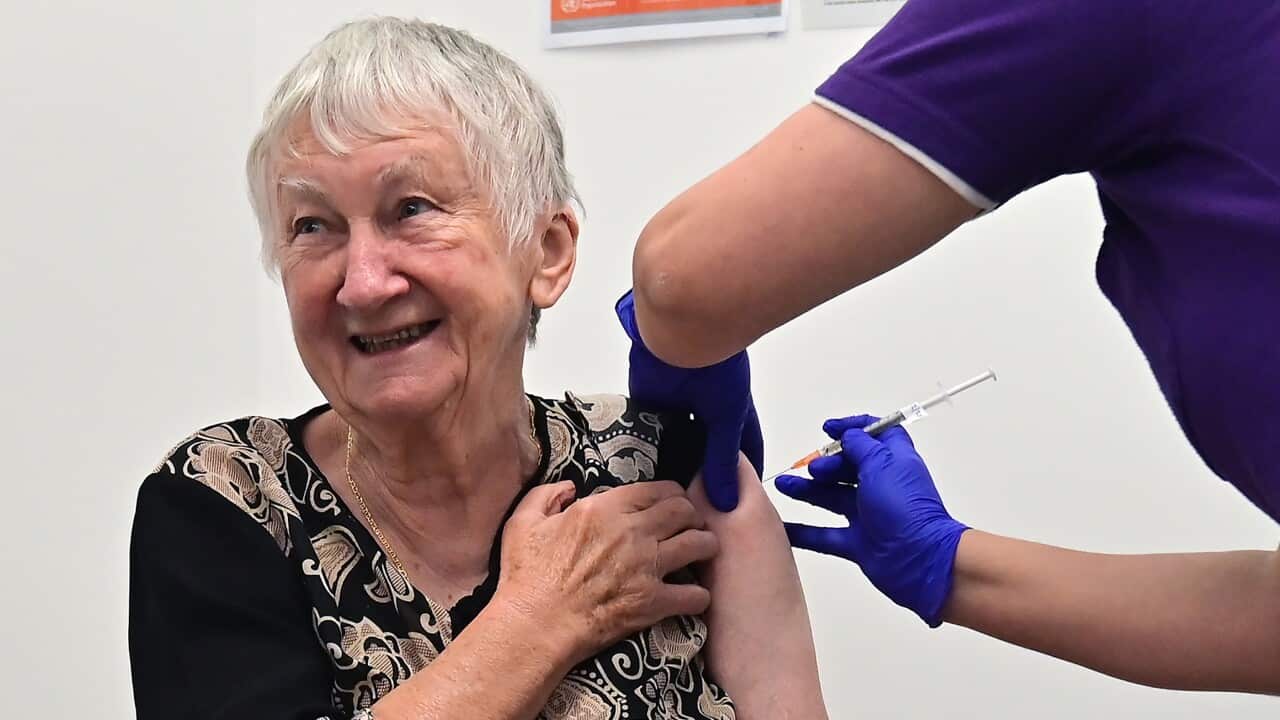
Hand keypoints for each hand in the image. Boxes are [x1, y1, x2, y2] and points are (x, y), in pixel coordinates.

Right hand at [495, 480, 718, 661]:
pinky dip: (699, 595)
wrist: (535, 625)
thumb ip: (546, 494)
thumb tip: (570, 486)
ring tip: (704, 550)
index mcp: (603, 509)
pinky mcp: (652, 602)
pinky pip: (695, 594)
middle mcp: (632, 533)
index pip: (657, 489)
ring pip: (699, 544)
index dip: (672, 493)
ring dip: (706, 546)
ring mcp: (646, 567)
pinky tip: (694, 596)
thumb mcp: (523, 522)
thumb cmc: (526, 575)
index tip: (673, 501)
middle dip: (694, 515)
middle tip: (693, 524)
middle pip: (684, 511)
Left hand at [616, 289, 763, 510]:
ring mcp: (677, 408)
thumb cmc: (717, 369)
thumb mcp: (727, 419)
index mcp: (733, 412)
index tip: (741, 508)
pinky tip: (640, 479)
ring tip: (666, 504)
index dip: (743, 478)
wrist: (680, 334)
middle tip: (696, 515)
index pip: (742, 452)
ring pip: (674, 445)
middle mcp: (705, 412)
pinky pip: (646, 433)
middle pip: (704, 452)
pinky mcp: (649, 404)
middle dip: (702, 477)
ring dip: (671, 465)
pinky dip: (644, 451)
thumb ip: (722, 459)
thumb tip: (726, 503)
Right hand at [775, 415, 967, 626]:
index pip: (875, 435)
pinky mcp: (858, 543)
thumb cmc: (905, 508)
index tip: (829, 429)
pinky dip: (803, 531)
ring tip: (783, 484)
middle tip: (814, 468)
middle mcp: (881, 486)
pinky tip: (781, 526)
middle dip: (827, 462)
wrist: (920, 560)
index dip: (852, 428)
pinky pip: (824, 534)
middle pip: (848, 466)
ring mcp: (869, 515)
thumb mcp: (882, 463)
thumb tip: (847, 435)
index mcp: (893, 462)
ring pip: (832, 497)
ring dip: (807, 489)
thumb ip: (860, 445)